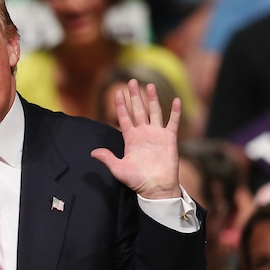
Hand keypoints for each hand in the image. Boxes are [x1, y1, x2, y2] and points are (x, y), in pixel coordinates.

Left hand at [91, 79, 181, 198]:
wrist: (155, 188)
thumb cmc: (137, 180)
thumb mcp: (118, 169)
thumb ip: (107, 158)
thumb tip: (93, 152)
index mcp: (130, 138)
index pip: (124, 117)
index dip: (120, 105)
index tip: (116, 92)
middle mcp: (143, 133)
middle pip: (138, 110)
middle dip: (134, 96)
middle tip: (131, 81)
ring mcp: (156, 134)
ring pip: (154, 112)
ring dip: (152, 99)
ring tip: (149, 85)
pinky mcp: (169, 139)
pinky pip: (172, 122)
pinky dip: (175, 112)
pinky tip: (176, 100)